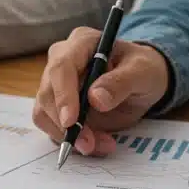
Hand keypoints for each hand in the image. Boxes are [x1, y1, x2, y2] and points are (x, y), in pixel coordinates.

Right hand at [33, 28, 171, 156]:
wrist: (143, 81)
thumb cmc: (142, 69)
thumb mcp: (142, 72)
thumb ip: (121, 82)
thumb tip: (96, 98)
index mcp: (81, 43)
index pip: (62, 67)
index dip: (63, 95)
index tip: (71, 121)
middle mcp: (61, 60)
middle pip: (47, 93)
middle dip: (66, 124)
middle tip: (90, 144)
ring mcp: (56, 84)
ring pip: (45, 114)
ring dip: (68, 136)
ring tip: (102, 145)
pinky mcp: (58, 106)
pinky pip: (53, 127)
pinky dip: (71, 141)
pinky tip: (96, 144)